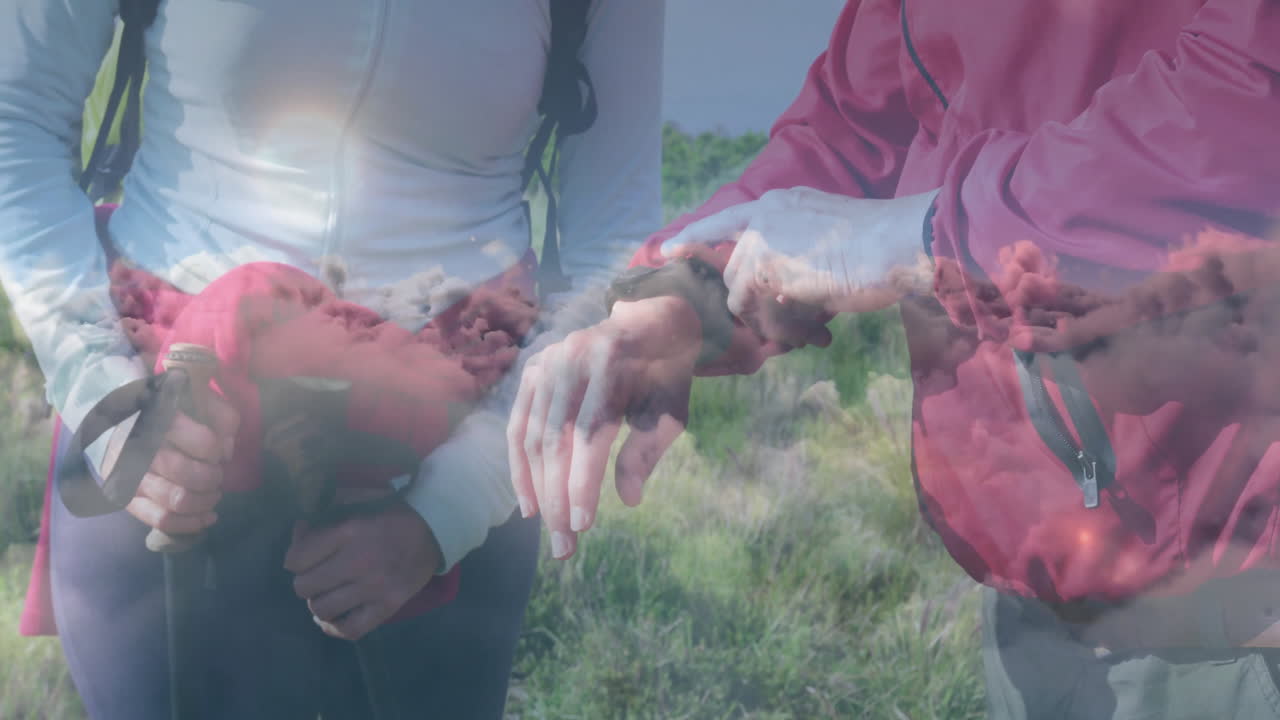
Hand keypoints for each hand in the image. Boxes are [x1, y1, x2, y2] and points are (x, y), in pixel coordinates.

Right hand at [118, 393, 238, 534]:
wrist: (119, 417)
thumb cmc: (168, 407)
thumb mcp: (198, 398)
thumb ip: (221, 417)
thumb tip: (226, 452)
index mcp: (157, 417)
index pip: (203, 443)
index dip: (217, 451)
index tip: (217, 450)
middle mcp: (139, 448)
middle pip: (188, 475)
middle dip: (212, 478)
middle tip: (217, 474)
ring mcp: (129, 476)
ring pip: (176, 501)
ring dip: (204, 502)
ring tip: (214, 493)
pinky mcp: (125, 497)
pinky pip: (160, 520)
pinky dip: (189, 524)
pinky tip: (207, 518)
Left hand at [284, 492, 441, 641]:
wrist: (435, 530)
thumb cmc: (392, 516)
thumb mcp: (357, 507)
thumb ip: (325, 521)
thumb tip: (298, 533)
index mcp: (349, 531)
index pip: (296, 559)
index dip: (294, 558)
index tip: (304, 554)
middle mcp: (358, 561)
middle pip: (304, 587)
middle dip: (306, 581)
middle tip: (318, 576)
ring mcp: (374, 588)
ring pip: (321, 610)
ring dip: (319, 603)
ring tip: (328, 594)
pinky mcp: (388, 607)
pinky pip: (349, 630)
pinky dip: (334, 627)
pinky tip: (332, 618)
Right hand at [507, 296, 701, 559]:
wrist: (649, 322)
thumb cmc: (666, 374)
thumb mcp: (670, 410)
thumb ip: (647, 451)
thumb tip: (627, 499)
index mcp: (613, 361)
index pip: (591, 430)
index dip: (583, 480)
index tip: (583, 525)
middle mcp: (572, 357)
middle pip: (556, 439)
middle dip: (557, 498)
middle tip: (565, 547)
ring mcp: (547, 360)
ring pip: (533, 437)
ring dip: (537, 490)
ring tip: (551, 533)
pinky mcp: (533, 369)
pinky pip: (518, 425)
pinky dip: (520, 467)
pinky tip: (529, 503)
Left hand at [663, 188, 938, 340]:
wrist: (898, 240)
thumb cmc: (882, 243)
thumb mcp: (830, 234)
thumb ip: (797, 253)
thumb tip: (781, 292)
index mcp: (780, 203)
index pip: (724, 220)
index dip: (693, 237)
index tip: (666, 251)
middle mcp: (764, 216)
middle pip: (735, 273)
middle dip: (753, 303)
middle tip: (788, 321)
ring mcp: (762, 240)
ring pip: (741, 296)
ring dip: (767, 317)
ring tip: (808, 322)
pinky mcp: (765, 267)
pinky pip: (756, 311)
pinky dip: (778, 325)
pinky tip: (810, 324)